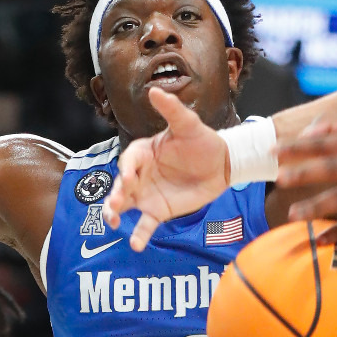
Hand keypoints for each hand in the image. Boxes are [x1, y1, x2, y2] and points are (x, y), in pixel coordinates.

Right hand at [103, 88, 229, 250]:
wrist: (223, 164)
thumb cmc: (202, 140)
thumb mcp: (188, 124)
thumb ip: (171, 110)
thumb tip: (154, 91)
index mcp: (143, 152)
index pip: (128, 160)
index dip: (127, 169)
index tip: (129, 178)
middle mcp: (140, 174)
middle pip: (119, 185)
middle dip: (114, 195)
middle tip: (114, 206)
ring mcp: (146, 194)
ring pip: (124, 205)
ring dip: (115, 214)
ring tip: (113, 223)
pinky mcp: (158, 211)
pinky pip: (144, 224)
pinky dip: (139, 235)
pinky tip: (135, 245)